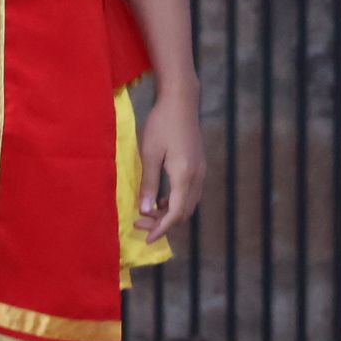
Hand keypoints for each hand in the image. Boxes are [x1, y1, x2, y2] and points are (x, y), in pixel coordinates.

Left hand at [138, 91, 203, 242]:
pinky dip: (176, 202)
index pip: (175, 213)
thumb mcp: (149, 153)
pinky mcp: (199, 165)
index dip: (161, 229)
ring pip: (188, 204)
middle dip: (163, 223)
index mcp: (184, 176)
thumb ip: (149, 183)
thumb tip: (145, 211)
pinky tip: (160, 199)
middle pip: (184, 212)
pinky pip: (190, 193)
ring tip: (148, 214)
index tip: (147, 239)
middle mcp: (197, 177)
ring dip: (170, 214)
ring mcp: (201, 171)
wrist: (181, 101)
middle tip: (139, 224)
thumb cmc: (161, 124)